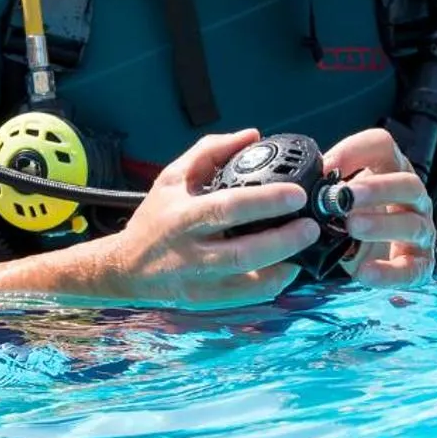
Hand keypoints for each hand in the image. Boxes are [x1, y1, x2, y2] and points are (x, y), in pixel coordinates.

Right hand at [79, 129, 316, 308]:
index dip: (266, 201)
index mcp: (183, 216)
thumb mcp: (172, 177)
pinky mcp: (206, 301)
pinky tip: (289, 269)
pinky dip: (272, 285)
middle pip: (243, 252)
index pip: (228, 208)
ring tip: (307, 248)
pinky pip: (246, 297)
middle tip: (312, 226)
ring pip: (248, 281)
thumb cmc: (155, 218)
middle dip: (284, 240)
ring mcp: (199, 281)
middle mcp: (190, 252)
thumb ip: (210, 151)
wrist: (124, 268)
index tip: (296, 194)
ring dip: (284, 265)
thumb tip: (253, 136)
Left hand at [323, 128, 436, 289]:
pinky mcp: (419, 265)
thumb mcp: (346, 198)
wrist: (391, 258)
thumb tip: (296, 186)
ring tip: (352, 227)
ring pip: (412, 224)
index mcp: (392, 172)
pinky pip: (410, 269)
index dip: (356, 151)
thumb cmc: (362, 218)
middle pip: (407, 184)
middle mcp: (413, 199)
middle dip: (377, 189)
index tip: (326, 166)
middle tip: (346, 196)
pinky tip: (364, 272)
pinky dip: (388, 272)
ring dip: (381, 225)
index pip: (383, 146)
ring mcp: (421, 231)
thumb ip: (328, 189)